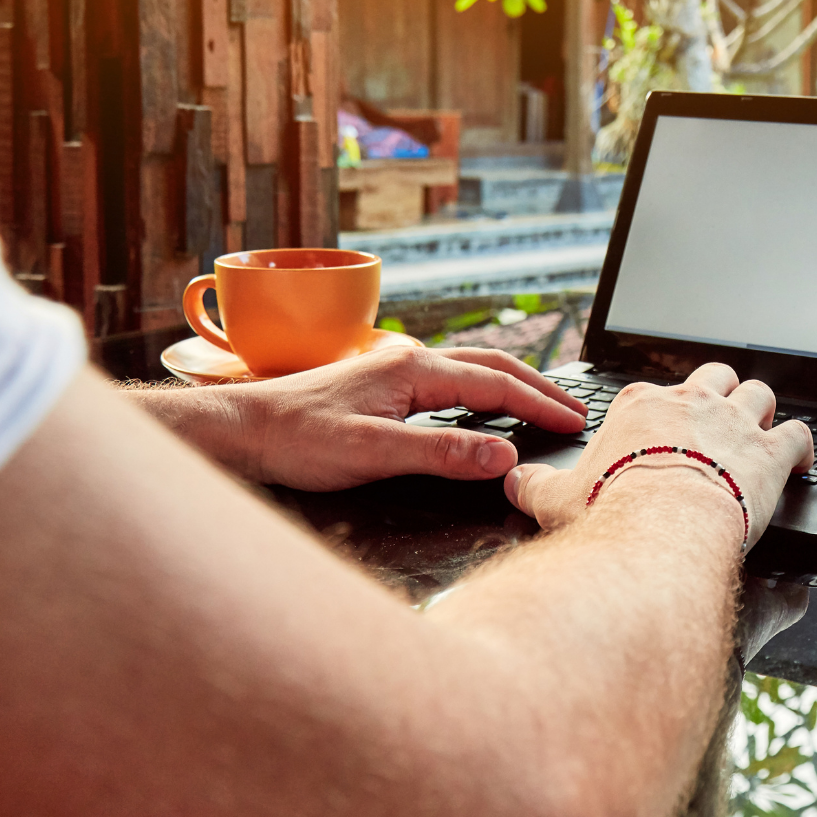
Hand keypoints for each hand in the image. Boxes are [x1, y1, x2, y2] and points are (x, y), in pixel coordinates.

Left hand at [138, 345, 587, 490]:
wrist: (241, 429)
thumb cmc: (296, 440)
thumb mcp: (371, 454)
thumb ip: (440, 455)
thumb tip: (502, 458)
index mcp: (414, 369)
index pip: (496, 386)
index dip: (540, 407)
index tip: (575, 424)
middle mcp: (409, 359)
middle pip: (493, 367)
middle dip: (539, 388)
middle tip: (575, 413)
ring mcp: (396, 368)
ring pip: (472, 369)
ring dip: (514, 385)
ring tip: (543, 406)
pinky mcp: (382, 382)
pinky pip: (450, 379)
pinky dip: (484, 389)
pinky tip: (483, 406)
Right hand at [504, 363, 812, 549]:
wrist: (658, 530)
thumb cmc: (608, 514)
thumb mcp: (554, 498)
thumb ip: (533, 484)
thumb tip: (511, 480)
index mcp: (641, 407)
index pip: (655, 391)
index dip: (663, 410)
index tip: (663, 429)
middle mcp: (691, 403)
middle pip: (715, 376)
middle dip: (721, 393)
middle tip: (720, 420)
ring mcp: (734, 424)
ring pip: (760, 393)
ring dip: (762, 411)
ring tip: (761, 432)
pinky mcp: (769, 452)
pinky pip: (799, 434)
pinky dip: (803, 447)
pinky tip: (801, 461)